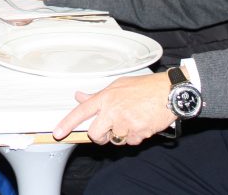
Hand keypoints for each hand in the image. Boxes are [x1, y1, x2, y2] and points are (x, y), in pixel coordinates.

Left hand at [52, 72, 175, 145]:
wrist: (169, 92)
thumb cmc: (145, 87)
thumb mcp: (118, 85)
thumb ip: (98, 95)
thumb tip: (79, 96)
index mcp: (106, 97)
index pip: (81, 111)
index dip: (67, 123)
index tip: (58, 132)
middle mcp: (113, 110)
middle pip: (95, 134)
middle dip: (100, 136)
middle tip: (109, 130)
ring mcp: (125, 122)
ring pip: (115, 140)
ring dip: (121, 135)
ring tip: (132, 120)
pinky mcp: (138, 132)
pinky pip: (131, 141)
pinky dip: (135, 136)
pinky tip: (142, 123)